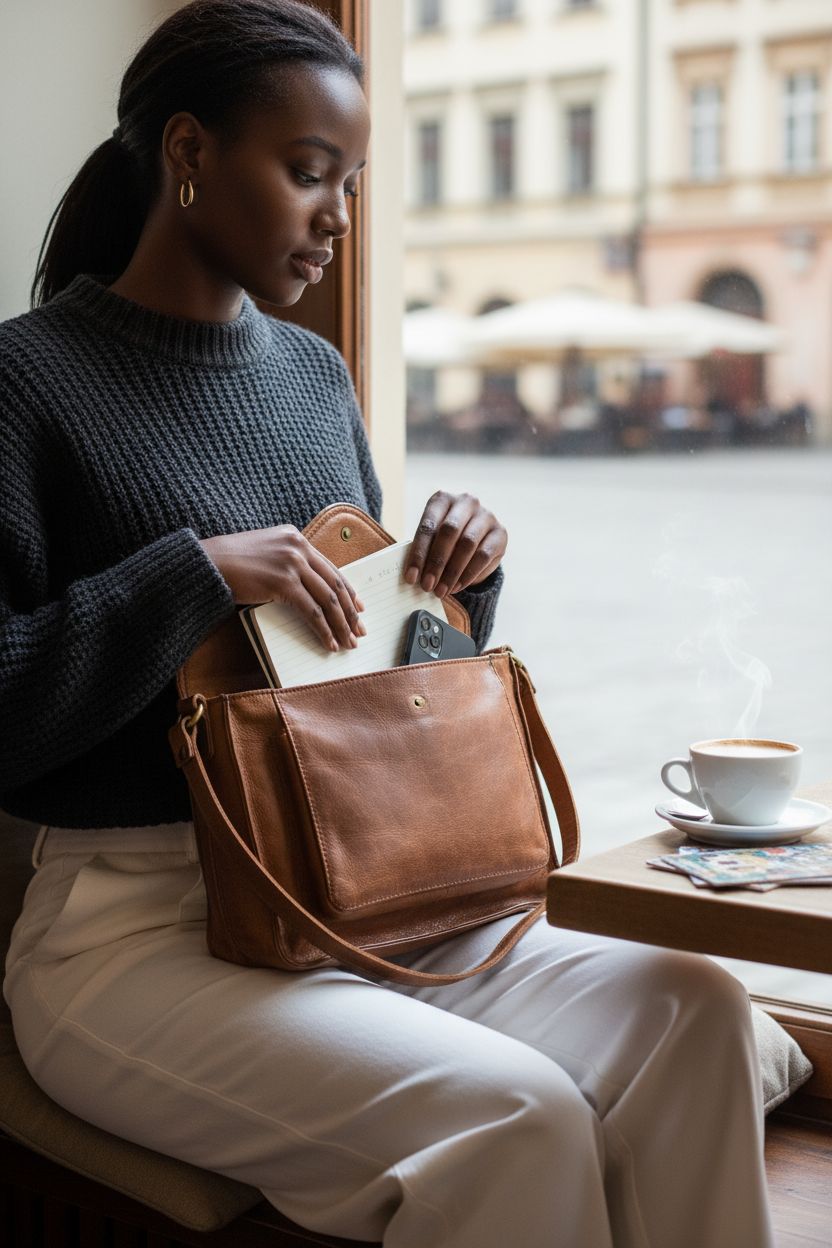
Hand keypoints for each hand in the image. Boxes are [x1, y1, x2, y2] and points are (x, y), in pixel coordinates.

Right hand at [201, 526, 365, 651]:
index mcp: (295, 538)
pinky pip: (311, 611)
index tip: (359, 608)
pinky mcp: (282, 582)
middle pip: (334, 584)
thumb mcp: (264, 555)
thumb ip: (287, 565)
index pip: (330, 568)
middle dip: (350, 611)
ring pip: (327, 599)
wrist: (205, 564)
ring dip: (340, 624)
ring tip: (348, 642)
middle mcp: (298, 547)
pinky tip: (329, 643)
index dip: (348, 591)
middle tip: (359, 630)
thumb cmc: (230, 564)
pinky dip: (323, 630)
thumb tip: (308, 592)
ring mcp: (291, 563)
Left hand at [404, 492, 506, 598]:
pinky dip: (468, 574)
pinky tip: (457, 586)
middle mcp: (466, 502)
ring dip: (452, 571)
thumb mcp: (433, 540)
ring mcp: (486, 515)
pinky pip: (483, 555)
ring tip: (442, 590)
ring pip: (467, 544)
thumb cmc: (446, 539)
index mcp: (442, 499)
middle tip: (427, 586)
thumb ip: (424, 551)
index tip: (411, 577)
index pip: (428, 526)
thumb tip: (413, 576)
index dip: (418, 554)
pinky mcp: (500, 533)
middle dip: (436, 562)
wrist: (477, 539)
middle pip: (449, 532)